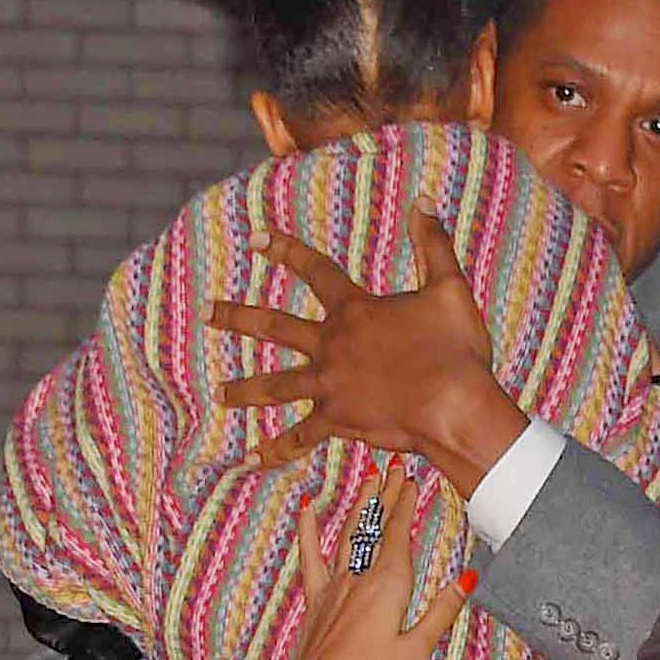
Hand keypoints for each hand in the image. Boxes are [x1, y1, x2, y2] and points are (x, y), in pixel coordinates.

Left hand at [207, 205, 525, 494]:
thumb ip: (432, 243)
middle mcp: (332, 346)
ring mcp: (329, 386)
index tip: (254, 238)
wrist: (453, 406)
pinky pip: (299, 438)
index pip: (313, 270)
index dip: (284, 250)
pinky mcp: (337, 421)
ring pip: (276, 386)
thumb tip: (422, 200)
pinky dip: (276, 449)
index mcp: (355, 311)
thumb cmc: (455, 350)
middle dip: (235, 317)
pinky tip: (253, 459)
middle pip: (274, 327)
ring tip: (220, 395)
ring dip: (244, 390)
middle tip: (203, 311)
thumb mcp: (449, 288)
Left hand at [282, 458, 473, 659]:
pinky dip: (308, 527)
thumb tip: (467, 577)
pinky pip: (311, 554)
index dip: (406, 503)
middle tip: (394, 465)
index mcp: (390, 583)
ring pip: (350, 532)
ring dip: (360, 503)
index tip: (412, 478)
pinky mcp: (316, 597)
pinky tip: (308, 505)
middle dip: (387, 493)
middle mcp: (361, 575)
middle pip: (376, 524)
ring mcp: (335, 583)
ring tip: (368, 477)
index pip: (400, 531)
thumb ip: (441, 611)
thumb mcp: (417, 649)